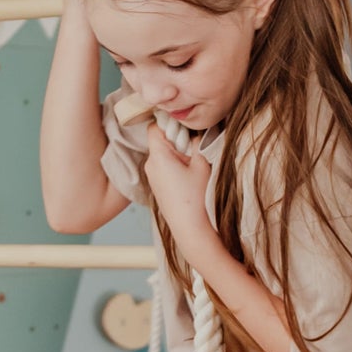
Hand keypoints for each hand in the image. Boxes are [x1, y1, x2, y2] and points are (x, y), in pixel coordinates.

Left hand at [144, 124, 215, 261]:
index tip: (184, 128)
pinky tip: (187, 178)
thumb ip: (197, 142)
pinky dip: (174, 166)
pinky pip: (163, 167)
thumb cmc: (196, 198)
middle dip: (176, 139)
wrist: (190, 229)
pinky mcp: (157, 186)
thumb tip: (195, 131)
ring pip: (162, 154)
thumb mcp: (202, 164)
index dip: (169, 123)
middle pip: (159, 140)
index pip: (155, 127)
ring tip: (192, 166)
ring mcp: (152, 176)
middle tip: (193, 148)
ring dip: (176, 153)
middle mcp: (150, 165)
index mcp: (158, 156)